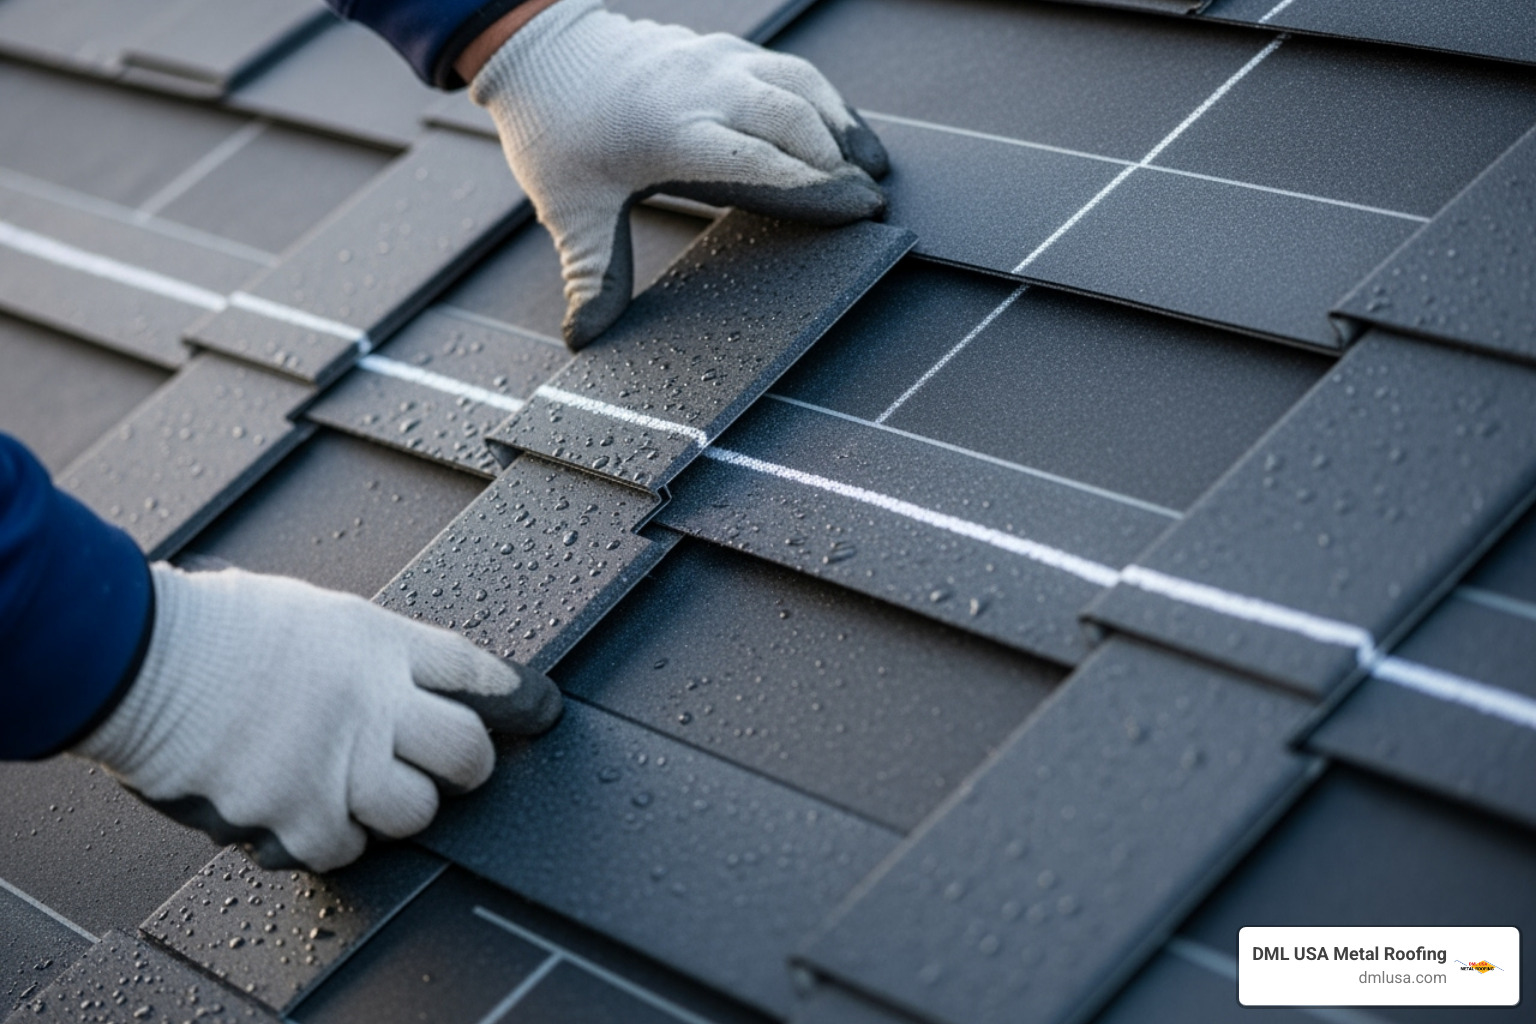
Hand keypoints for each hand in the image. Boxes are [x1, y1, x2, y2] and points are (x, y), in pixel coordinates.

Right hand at [74, 564, 560, 870]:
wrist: (135, 658)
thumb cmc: (215, 627)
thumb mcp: (316, 613)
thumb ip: (370, 650)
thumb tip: (407, 676)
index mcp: (379, 643)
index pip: (476, 671)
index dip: (515, 696)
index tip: (538, 709)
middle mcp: (371, 703)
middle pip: (467, 752)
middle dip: (468, 764)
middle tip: (451, 766)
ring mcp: (334, 762)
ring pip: (415, 811)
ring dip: (395, 806)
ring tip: (360, 787)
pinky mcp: (292, 812)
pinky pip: (343, 848)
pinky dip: (328, 839)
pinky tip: (302, 810)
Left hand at [470, 0, 889, 348]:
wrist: (542, 51)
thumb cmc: (558, 133)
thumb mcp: (570, 210)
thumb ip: (592, 275)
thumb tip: (586, 338)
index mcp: (670, 134)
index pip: (761, 163)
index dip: (816, 189)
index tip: (861, 212)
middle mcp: (702, 90)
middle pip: (794, 122)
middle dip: (841, 163)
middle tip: (875, 204)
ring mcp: (716, 63)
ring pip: (801, 88)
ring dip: (843, 127)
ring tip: (875, 168)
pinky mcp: (725, 52)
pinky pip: (790, 72)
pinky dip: (826, 102)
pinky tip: (844, 133)